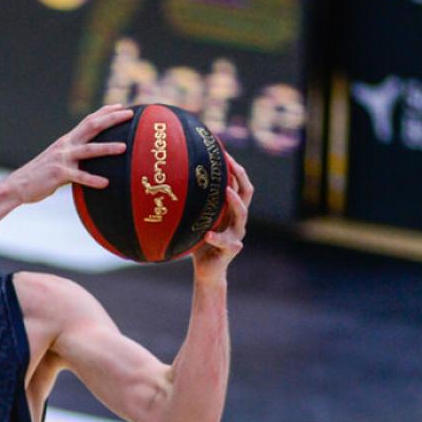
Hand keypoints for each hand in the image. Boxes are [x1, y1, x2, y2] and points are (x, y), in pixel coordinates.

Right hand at [0, 104, 131, 205]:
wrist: (19, 185)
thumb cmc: (41, 175)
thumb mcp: (59, 160)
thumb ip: (74, 157)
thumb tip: (92, 161)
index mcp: (67, 141)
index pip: (88, 121)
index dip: (105, 112)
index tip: (121, 106)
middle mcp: (65, 145)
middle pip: (91, 127)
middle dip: (111, 119)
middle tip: (130, 115)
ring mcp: (62, 158)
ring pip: (88, 150)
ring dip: (107, 148)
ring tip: (124, 147)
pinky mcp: (58, 174)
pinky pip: (79, 176)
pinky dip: (92, 180)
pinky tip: (105, 183)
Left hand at [192, 152, 253, 278]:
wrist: (208, 269)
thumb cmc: (200, 240)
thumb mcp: (198, 218)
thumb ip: (195, 203)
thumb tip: (175, 180)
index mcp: (231, 209)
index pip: (239, 183)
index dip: (235, 168)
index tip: (224, 152)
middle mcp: (238, 219)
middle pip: (246, 193)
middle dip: (240, 176)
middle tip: (230, 163)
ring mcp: (237, 234)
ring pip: (242, 215)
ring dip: (235, 202)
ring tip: (225, 192)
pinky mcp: (231, 250)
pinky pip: (227, 243)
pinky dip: (216, 238)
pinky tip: (207, 234)